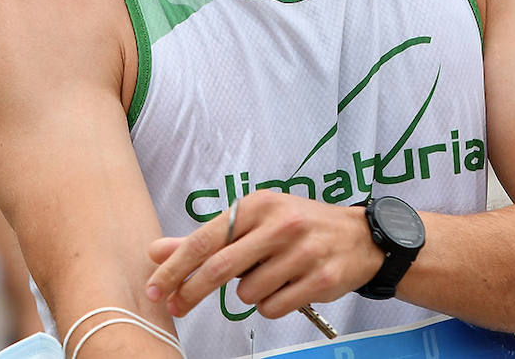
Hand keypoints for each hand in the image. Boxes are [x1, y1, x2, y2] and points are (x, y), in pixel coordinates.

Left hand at [145, 190, 382, 319]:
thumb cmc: (298, 227)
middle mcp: (279, 225)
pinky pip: (273, 308)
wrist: (359, 237)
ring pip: (248, 293)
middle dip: (192, 292)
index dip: (175, 267)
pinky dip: (271, 304)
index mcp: (258, 205)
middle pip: (220, 269)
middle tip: (176, 307)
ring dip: (249, 293)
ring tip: (271, 276)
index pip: (205, 240)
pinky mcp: (320, 279)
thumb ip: (206, 239)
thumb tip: (156, 251)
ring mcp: (302, 252)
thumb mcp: (253, 222)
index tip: (155, 288)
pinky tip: (287, 287)